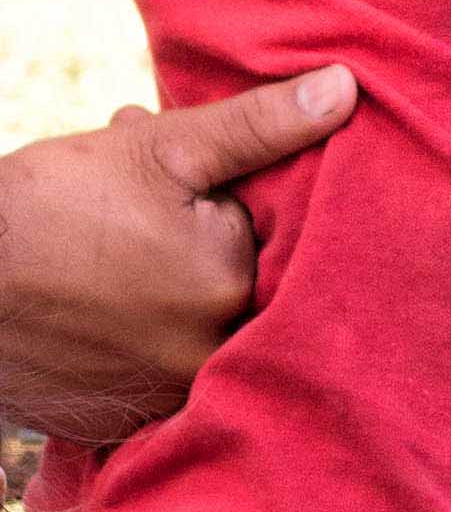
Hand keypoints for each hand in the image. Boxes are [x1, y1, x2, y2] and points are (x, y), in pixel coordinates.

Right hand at [0, 71, 357, 446]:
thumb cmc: (42, 207)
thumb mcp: (155, 149)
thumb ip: (257, 126)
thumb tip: (346, 89)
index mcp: (232, 288)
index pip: (266, 236)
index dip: (220, 200)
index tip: (170, 188)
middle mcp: (210, 357)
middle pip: (228, 283)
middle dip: (192, 239)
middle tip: (126, 216)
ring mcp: (163, 398)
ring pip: (191, 324)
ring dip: (162, 284)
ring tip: (101, 254)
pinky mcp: (120, 422)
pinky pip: (153, 368)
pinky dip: (135, 336)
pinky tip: (90, 306)